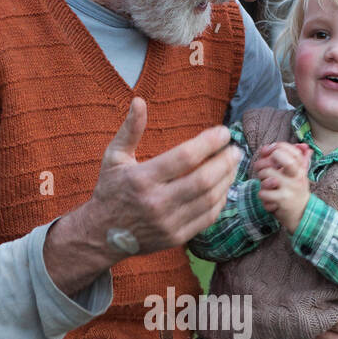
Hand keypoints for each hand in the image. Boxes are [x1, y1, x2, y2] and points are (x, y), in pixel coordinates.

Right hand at [88, 96, 242, 253]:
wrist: (102, 234)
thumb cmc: (110, 190)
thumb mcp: (113, 157)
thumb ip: (129, 130)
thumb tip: (139, 101)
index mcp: (141, 179)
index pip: (185, 157)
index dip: (209, 143)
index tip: (224, 132)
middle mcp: (156, 203)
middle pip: (203, 180)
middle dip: (225, 162)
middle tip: (236, 149)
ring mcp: (168, 223)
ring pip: (210, 199)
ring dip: (227, 180)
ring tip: (233, 165)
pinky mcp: (176, 237)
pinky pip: (207, 218)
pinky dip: (220, 201)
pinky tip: (224, 187)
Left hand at [254, 141, 311, 232]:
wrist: (301, 214)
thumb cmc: (296, 191)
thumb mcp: (300, 174)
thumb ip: (299, 158)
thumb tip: (303, 145)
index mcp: (300, 168)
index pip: (291, 150)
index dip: (277, 146)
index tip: (268, 150)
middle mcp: (296, 176)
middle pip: (278, 156)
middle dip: (265, 161)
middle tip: (263, 170)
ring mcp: (289, 188)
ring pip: (266, 174)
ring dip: (261, 179)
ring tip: (266, 185)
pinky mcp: (282, 200)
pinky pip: (263, 192)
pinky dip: (262, 195)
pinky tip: (268, 197)